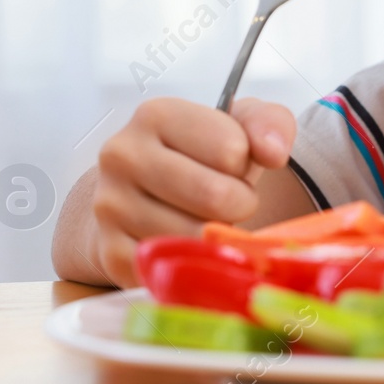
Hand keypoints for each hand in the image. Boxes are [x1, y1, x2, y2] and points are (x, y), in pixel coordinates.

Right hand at [89, 96, 293, 286]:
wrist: (138, 196)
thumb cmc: (196, 158)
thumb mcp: (239, 127)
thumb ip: (269, 124)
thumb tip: (274, 153)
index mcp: (156, 115)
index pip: (232, 149)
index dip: (243, 164)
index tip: (229, 164)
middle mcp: (123, 156)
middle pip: (216, 196)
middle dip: (239, 203)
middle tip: (227, 200)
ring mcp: (110, 206)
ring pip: (196, 236)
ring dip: (215, 235)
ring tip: (203, 218)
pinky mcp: (111, 253)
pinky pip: (174, 268)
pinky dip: (192, 262)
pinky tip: (185, 244)